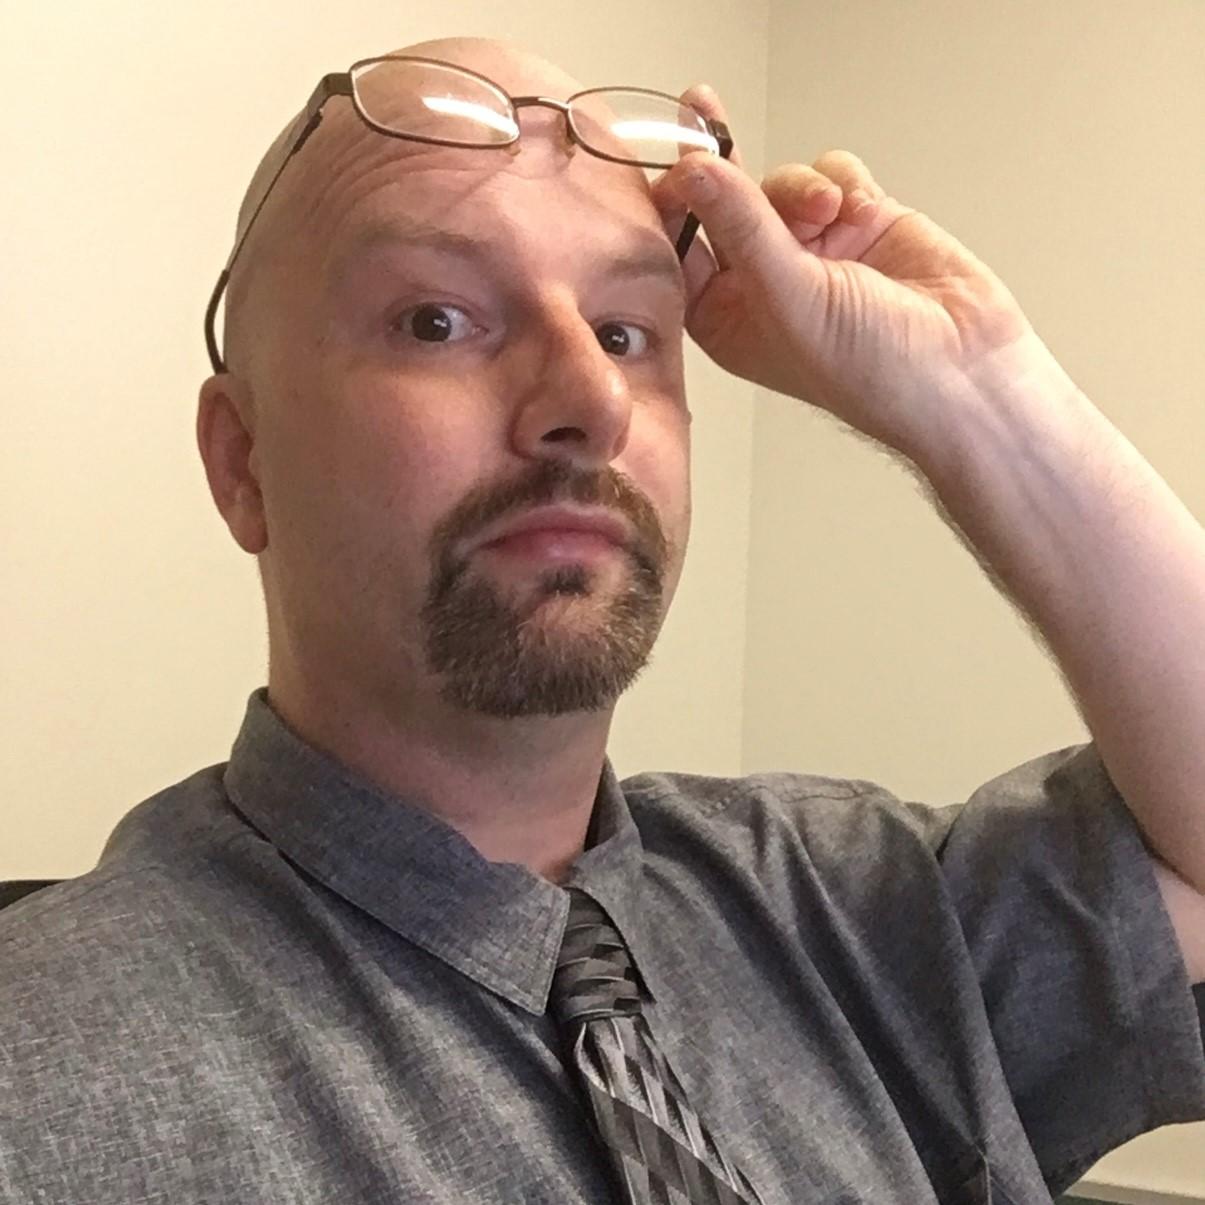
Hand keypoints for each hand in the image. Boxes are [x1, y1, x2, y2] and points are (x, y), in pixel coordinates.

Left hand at [655, 86, 1054, 459]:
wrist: (962, 369)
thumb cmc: (869, 368)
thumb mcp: (788, 295)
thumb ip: (740, 225)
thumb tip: (693, 171)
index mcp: (727, 318)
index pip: (680, 250)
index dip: (673, 205)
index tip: (672, 161)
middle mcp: (763, 283)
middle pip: (726, 204)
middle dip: (723, 168)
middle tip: (702, 114)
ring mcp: (812, 250)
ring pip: (781, 183)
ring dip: (802, 189)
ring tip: (831, 214)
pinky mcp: (856, 222)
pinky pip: (831, 174)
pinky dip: (844, 183)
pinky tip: (862, 213)